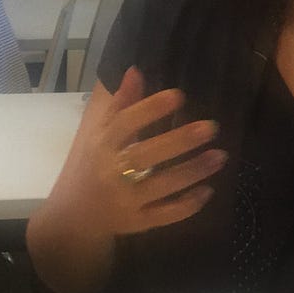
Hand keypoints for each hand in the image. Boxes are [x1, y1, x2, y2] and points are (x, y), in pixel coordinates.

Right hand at [51, 67, 226, 238]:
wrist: (73, 216)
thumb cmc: (90, 166)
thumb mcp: (97, 134)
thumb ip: (118, 105)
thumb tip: (136, 70)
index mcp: (100, 146)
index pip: (124, 124)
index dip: (150, 109)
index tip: (178, 95)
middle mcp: (110, 173)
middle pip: (146, 156)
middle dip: (180, 141)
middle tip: (211, 127)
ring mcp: (124, 201)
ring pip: (162, 185)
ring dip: (193, 171)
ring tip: (221, 156)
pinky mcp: (137, 222)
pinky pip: (166, 215)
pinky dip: (188, 204)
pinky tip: (208, 190)